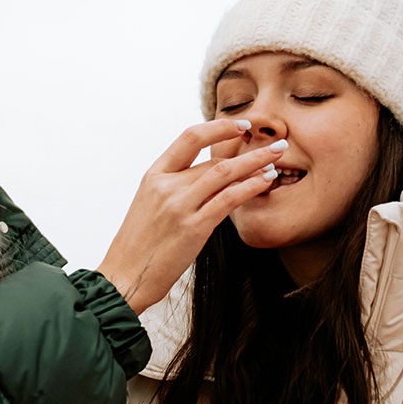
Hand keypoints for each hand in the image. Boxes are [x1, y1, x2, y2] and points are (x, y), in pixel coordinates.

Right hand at [95, 119, 286, 313]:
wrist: (124, 277)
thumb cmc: (139, 247)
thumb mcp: (150, 206)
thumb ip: (174, 187)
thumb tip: (204, 176)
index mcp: (153, 175)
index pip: (190, 137)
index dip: (219, 127)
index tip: (242, 125)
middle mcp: (166, 185)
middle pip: (214, 158)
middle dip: (249, 149)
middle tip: (276, 143)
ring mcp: (179, 206)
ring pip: (225, 173)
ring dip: (256, 162)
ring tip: (278, 158)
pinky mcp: (193, 228)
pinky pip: (228, 199)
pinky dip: (251, 186)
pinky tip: (266, 181)